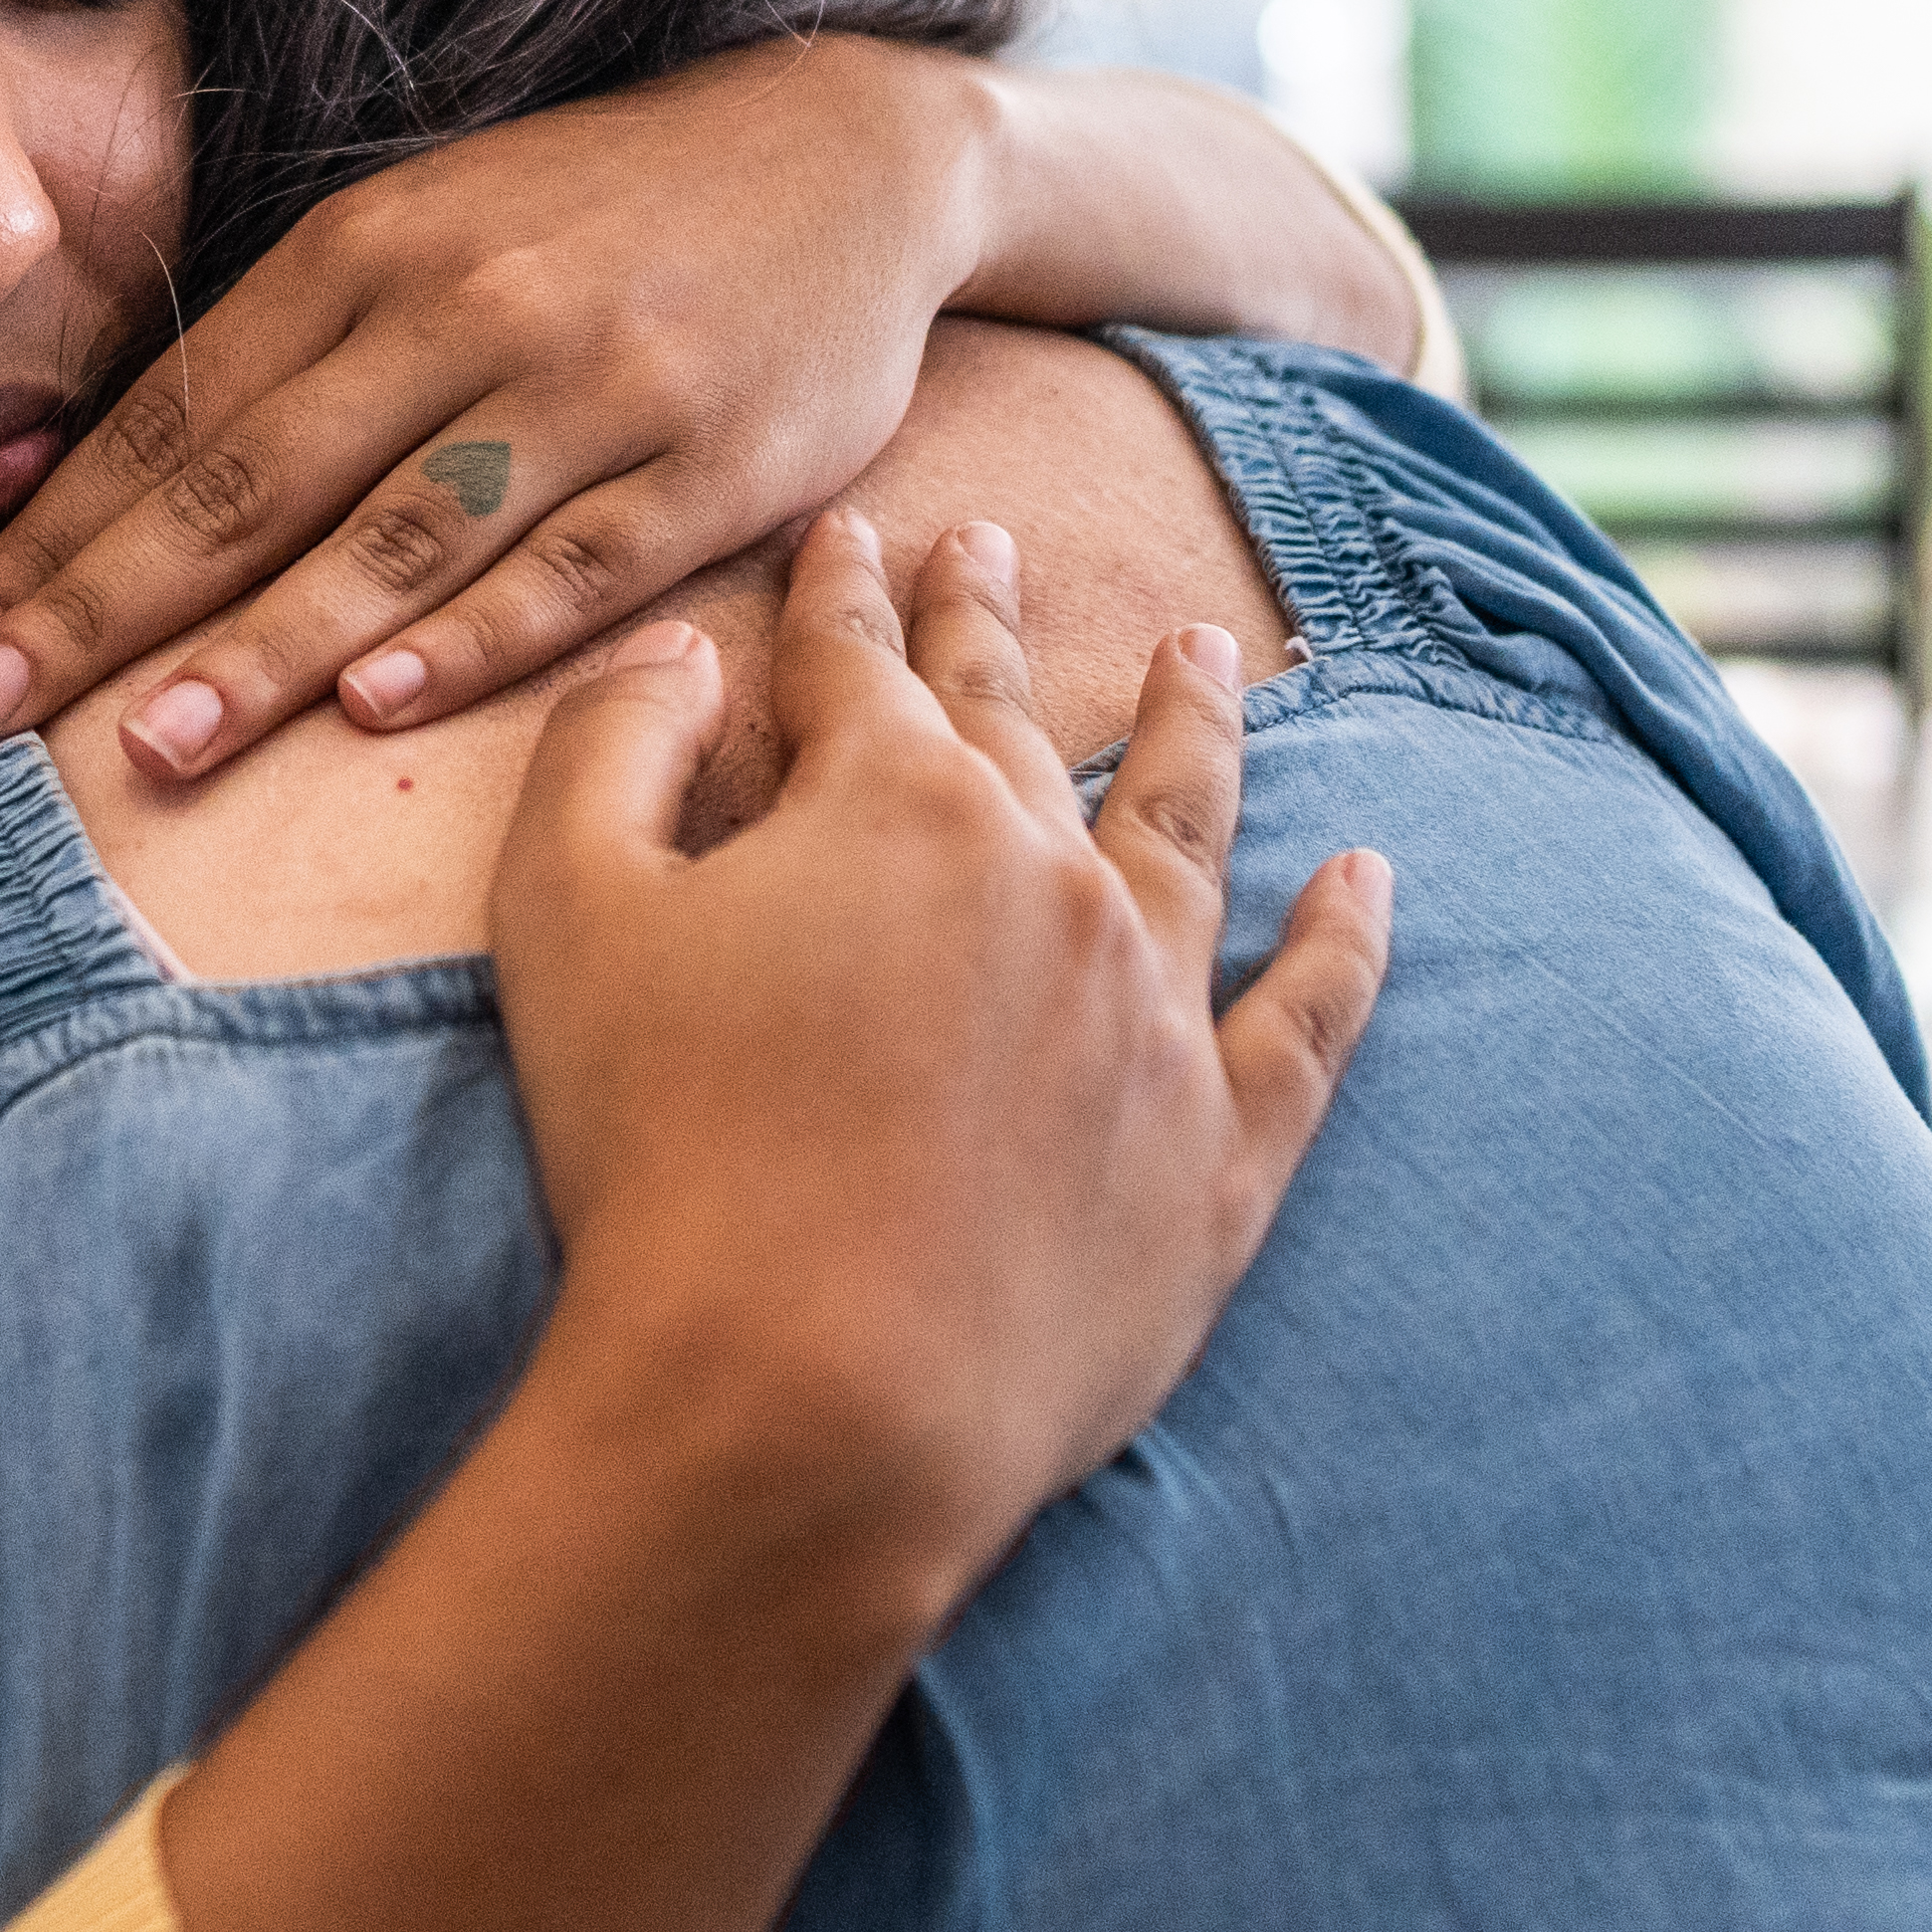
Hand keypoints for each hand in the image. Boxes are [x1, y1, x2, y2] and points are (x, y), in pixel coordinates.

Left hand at [0, 36, 996, 767]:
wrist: (847, 151)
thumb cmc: (596, 215)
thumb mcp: (431, 228)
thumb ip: (296, 351)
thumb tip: (122, 493)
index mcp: (369, 250)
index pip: (178, 417)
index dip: (54, 533)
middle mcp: (465, 311)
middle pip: (253, 483)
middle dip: (100, 605)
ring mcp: (592, 388)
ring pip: (398, 537)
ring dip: (262, 647)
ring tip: (145, 741)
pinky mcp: (710, 463)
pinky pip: (571, 565)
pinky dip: (472, 638)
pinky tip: (376, 705)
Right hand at [482, 514, 1390, 1620]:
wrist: (810, 1396)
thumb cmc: (662, 1154)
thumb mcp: (566, 917)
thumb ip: (613, 750)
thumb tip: (683, 656)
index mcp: (895, 805)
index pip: (860, 660)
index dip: (842, 592)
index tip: (850, 534)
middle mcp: (1050, 876)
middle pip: (1020, 718)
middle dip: (991, 621)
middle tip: (992, 543)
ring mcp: (1155, 1010)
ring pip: (1189, 828)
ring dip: (1195, 725)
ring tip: (1205, 650)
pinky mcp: (1219, 1150)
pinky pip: (1309, 1019)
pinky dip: (1344, 940)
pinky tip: (1364, 878)